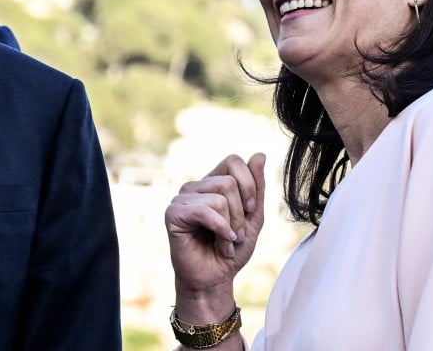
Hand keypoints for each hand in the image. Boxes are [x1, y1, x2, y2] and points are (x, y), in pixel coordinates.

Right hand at [165, 153, 265, 306]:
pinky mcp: (173, 213)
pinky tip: (219, 243)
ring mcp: (182, 198)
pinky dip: (220, 230)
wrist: (214, 279)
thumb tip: (259, 153)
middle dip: (240, 213)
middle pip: (229, 182)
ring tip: (225, 241)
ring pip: (219, 198)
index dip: (249, 184)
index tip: (250, 209)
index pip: (233, 161)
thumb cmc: (231, 249)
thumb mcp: (252, 217)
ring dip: (230, 227)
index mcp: (212, 182)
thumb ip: (256, 187)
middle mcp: (196, 186)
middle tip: (236, 233)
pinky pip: (204, 211)